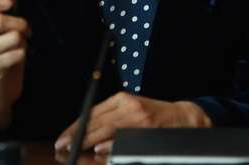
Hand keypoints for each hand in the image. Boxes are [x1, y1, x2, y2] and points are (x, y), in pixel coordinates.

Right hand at [0, 0, 31, 128]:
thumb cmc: (3, 54)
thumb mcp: (2, 31)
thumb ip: (5, 10)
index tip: (8, 3)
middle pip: (0, 20)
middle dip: (21, 23)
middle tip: (26, 31)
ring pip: (14, 36)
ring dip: (23, 42)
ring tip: (18, 48)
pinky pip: (19, 52)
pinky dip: (23, 55)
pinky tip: (16, 61)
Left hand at [54, 92, 211, 153]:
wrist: (185, 117)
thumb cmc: (155, 119)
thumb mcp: (132, 113)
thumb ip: (112, 121)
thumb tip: (89, 140)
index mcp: (121, 99)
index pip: (91, 112)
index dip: (75, 126)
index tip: (63, 138)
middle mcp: (127, 104)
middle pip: (96, 120)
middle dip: (77, 134)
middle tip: (63, 145)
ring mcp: (138, 114)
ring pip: (107, 127)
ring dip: (89, 139)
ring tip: (74, 148)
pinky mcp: (147, 125)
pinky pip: (124, 135)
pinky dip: (111, 143)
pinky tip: (100, 149)